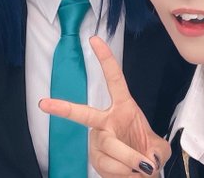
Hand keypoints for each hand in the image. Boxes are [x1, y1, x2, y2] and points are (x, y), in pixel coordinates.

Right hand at [39, 36, 169, 176]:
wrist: (141, 175)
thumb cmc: (148, 153)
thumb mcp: (159, 150)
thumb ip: (156, 152)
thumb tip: (144, 161)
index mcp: (124, 107)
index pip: (114, 79)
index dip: (105, 59)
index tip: (93, 39)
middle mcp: (106, 121)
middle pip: (84, 114)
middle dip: (63, 108)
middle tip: (43, 104)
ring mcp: (98, 140)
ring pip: (109, 146)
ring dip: (130, 159)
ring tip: (142, 168)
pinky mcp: (95, 158)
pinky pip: (107, 164)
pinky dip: (124, 172)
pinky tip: (130, 174)